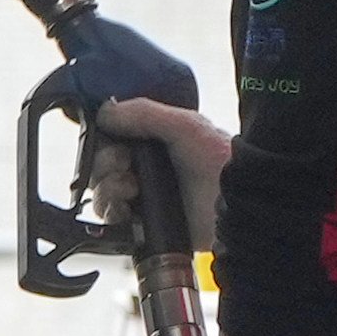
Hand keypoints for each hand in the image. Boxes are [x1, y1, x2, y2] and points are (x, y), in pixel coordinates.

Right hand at [94, 94, 232, 251]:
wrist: (236, 203)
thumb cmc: (219, 161)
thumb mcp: (184, 125)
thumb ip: (143, 113)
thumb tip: (105, 111)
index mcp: (153, 143)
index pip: (111, 138)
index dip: (105, 140)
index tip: (114, 143)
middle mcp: (145, 169)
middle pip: (100, 165)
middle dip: (105, 164)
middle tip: (123, 165)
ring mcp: (142, 197)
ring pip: (101, 191)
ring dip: (106, 188)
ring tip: (130, 189)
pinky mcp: (141, 224)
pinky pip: (109, 219)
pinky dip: (110, 211)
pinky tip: (126, 207)